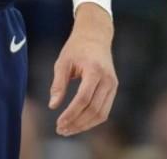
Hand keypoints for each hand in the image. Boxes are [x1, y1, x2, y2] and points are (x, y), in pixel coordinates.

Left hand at [48, 3, 117, 136]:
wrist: (95, 36)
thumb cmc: (76, 48)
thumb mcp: (63, 62)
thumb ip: (58, 84)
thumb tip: (52, 105)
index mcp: (94, 70)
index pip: (83, 99)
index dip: (71, 113)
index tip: (58, 123)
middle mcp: (107, 79)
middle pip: (94, 109)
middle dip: (77, 123)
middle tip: (60, 130)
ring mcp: (113, 85)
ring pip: (101, 114)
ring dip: (85, 125)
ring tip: (68, 130)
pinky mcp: (113, 89)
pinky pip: (104, 110)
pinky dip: (92, 120)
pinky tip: (78, 123)